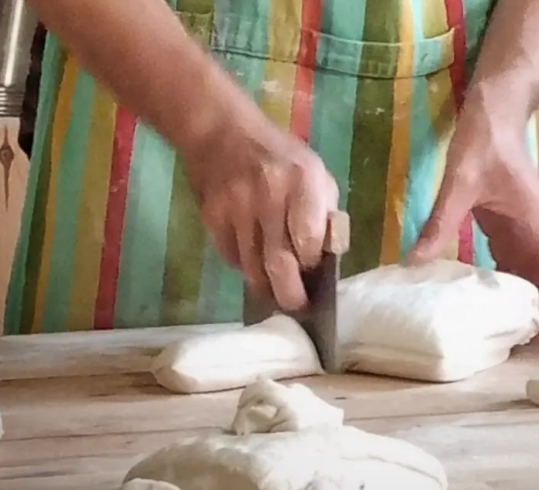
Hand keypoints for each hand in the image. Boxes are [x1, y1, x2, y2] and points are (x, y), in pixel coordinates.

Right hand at [184, 115, 338, 311]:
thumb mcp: (315, 172)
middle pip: (278, 262)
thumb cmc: (278, 155)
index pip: (309, 240)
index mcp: (301, 181)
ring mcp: (235, 209)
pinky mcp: (211, 218)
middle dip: (289, 294)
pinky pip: (230, 257)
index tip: (314, 272)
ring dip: (265, 287)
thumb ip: (325, 212)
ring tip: (276, 293)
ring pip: (251, 268)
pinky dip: (243, 266)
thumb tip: (327, 254)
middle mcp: (268, 196)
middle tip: (296, 307)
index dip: (312, 263)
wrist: (219, 132)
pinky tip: (252, 262)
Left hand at [407, 108, 538, 344]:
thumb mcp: (458, 183)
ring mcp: (528, 231)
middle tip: (513, 348)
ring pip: (537, 277)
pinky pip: (517, 265)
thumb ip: (440, 222)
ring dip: (525, 304)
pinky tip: (480, 302)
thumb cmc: (483, 144)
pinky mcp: (512, 228)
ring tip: (499, 334)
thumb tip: (413, 262)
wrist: (493, 114)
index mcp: (538, 224)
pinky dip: (506, 287)